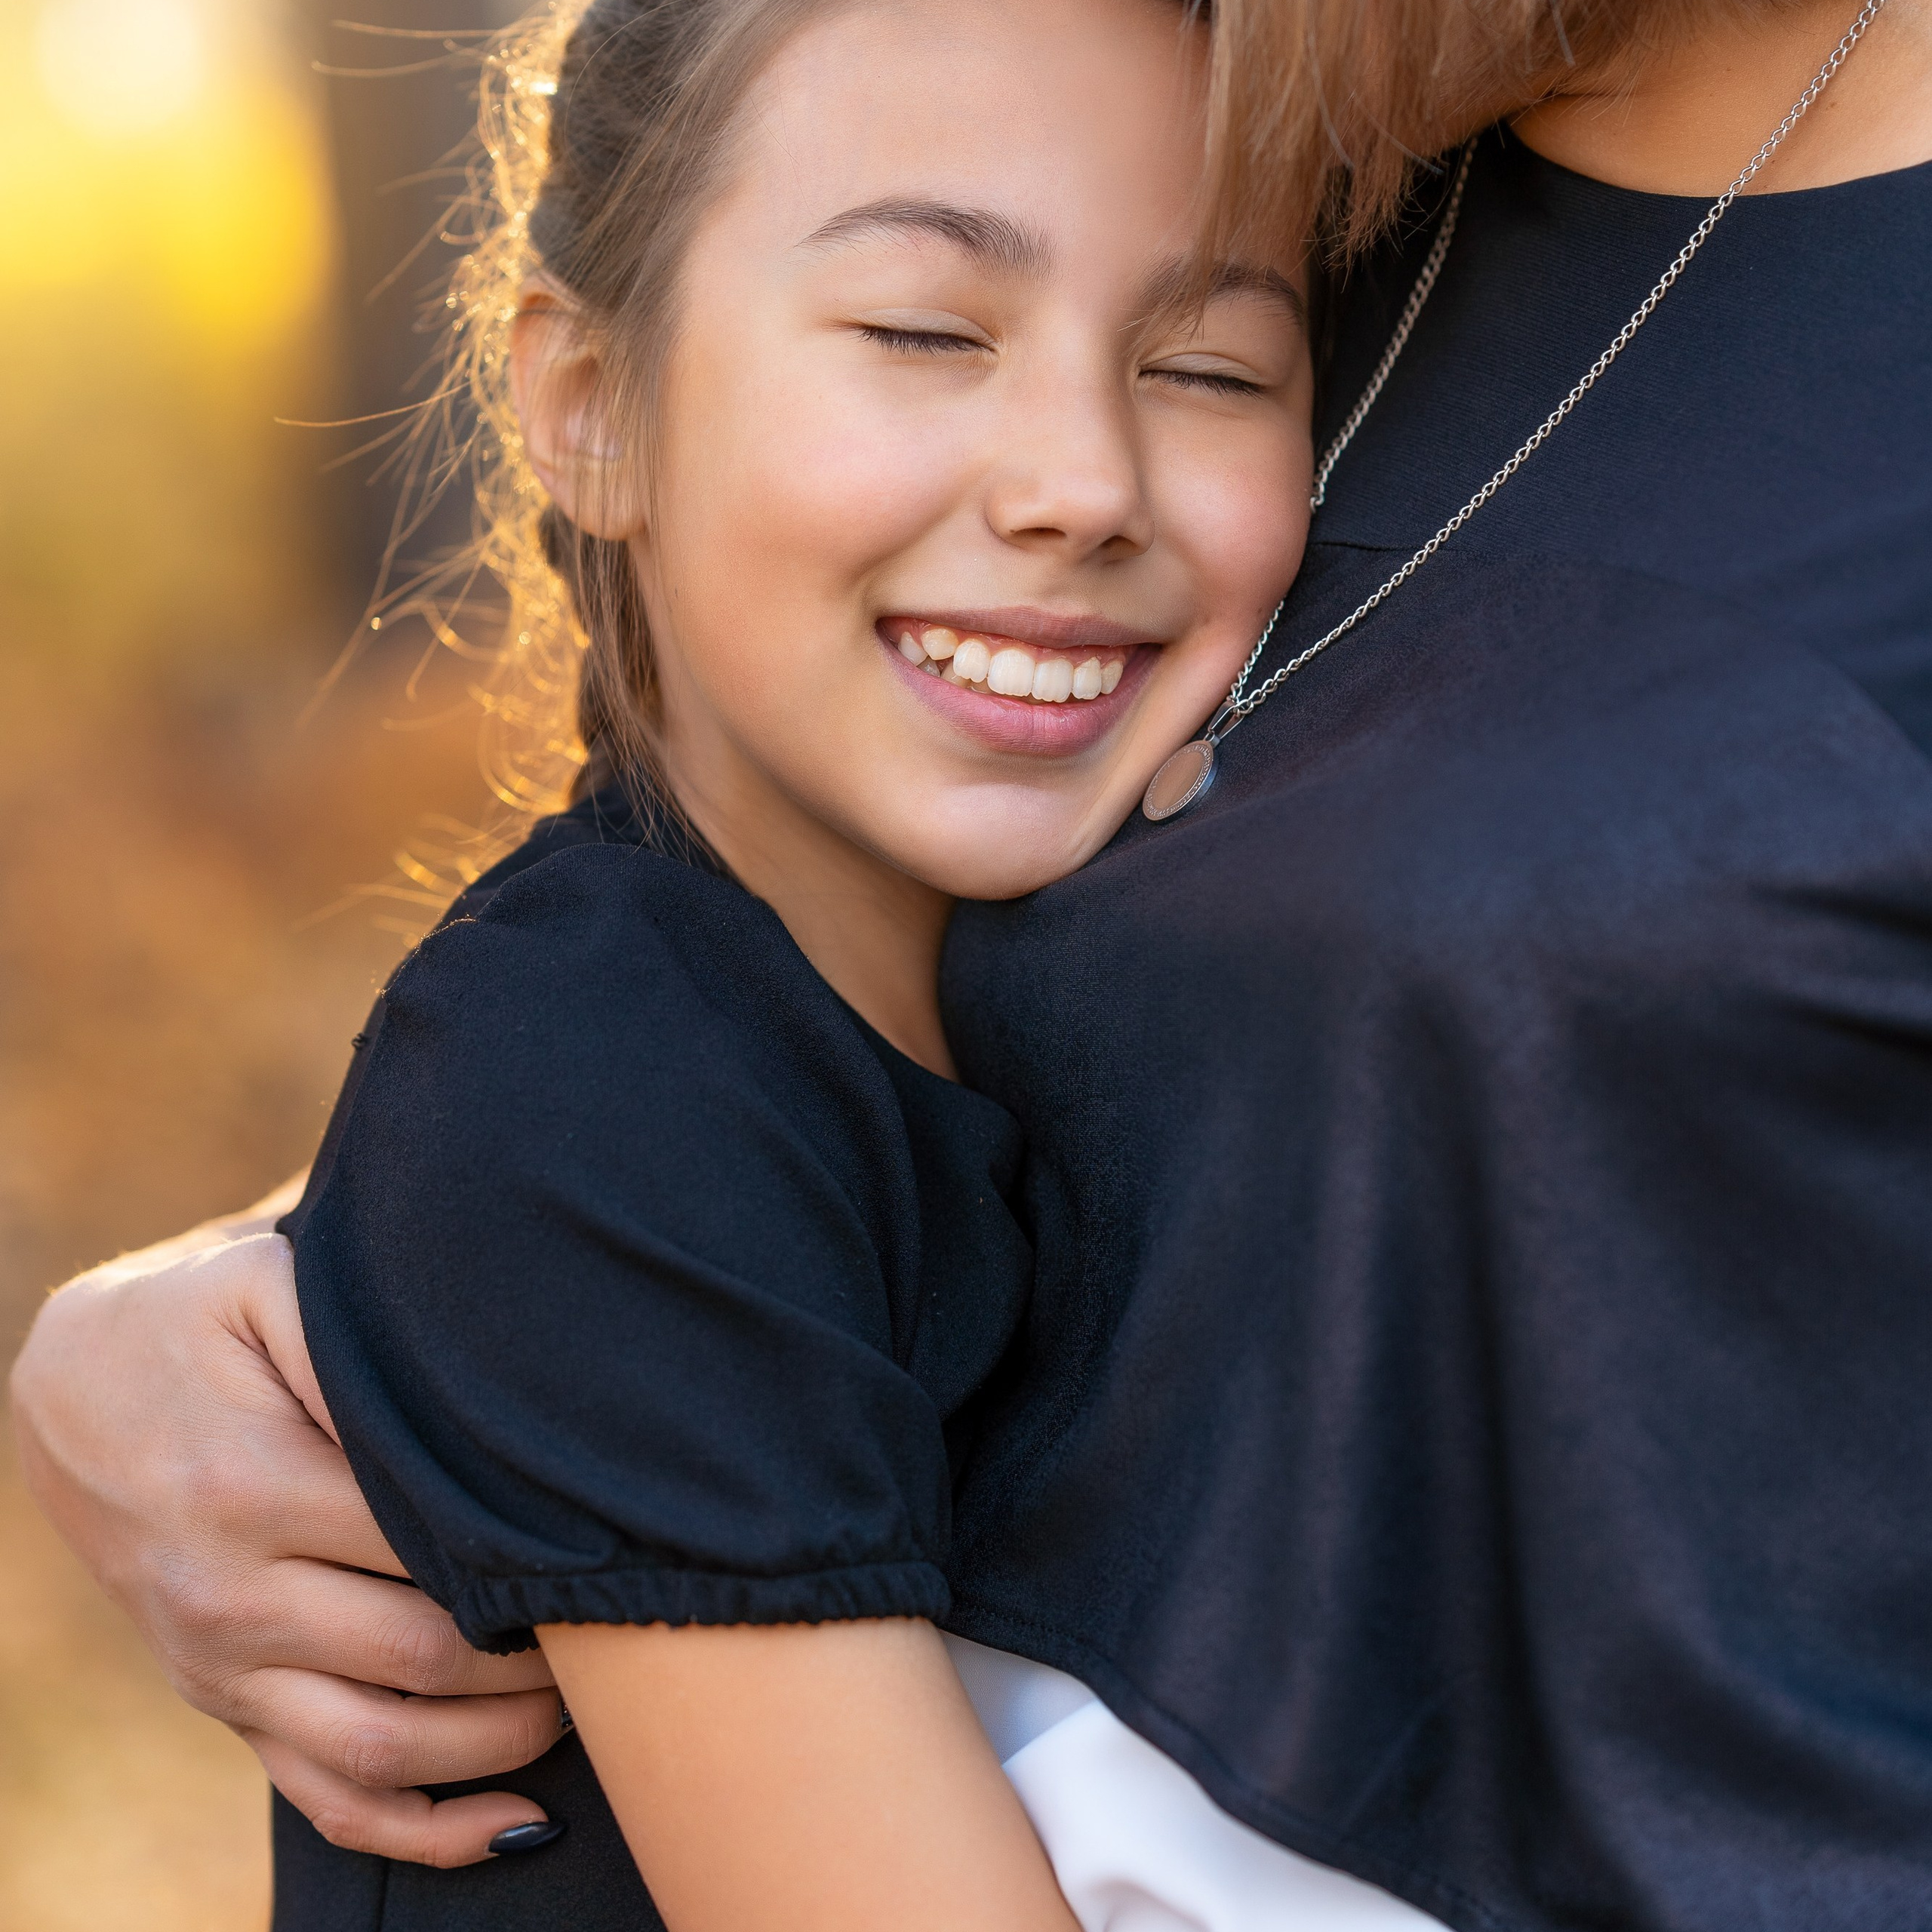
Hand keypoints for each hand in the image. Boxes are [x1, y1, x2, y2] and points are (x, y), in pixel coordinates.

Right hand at [10, 1186, 563, 1866]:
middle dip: (538, 1652)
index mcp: (252, 1487)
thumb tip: (487, 1388)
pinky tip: (518, 1818)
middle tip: (629, 1616)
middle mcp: (230, 1596)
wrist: (76, 1389)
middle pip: (421, 1657)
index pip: (428, 1546)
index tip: (614, 1539)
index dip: (532, 1551)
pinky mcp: (226, 1705)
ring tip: (594, 1704)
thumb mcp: (276, 1284)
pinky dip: (425, 1832)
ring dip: (502, 1744)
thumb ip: (364, 1339)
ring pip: (381, 1750)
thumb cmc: (207, 1318)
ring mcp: (222, 1666)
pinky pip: (325, 1798)